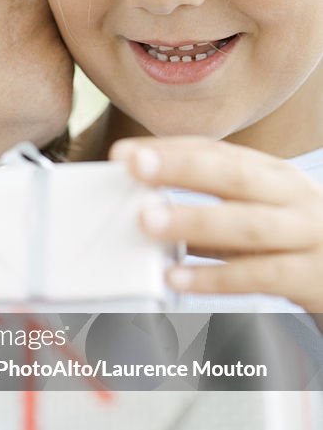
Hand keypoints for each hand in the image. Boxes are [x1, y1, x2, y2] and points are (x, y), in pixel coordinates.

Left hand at [110, 136, 322, 314]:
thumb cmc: (296, 242)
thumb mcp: (258, 217)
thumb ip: (208, 216)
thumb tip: (144, 212)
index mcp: (273, 175)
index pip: (217, 152)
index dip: (170, 150)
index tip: (124, 154)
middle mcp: (291, 197)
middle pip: (234, 176)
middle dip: (181, 169)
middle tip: (135, 168)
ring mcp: (305, 235)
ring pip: (247, 224)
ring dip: (194, 220)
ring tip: (147, 222)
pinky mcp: (311, 276)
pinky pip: (260, 275)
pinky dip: (216, 277)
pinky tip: (179, 278)